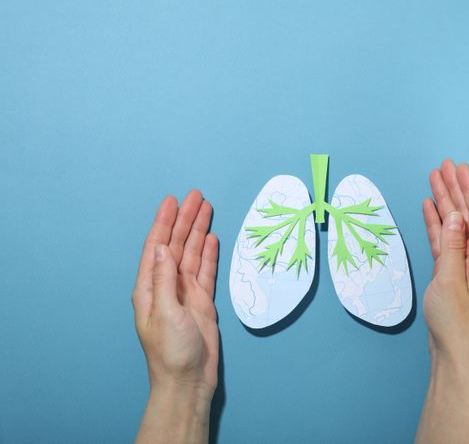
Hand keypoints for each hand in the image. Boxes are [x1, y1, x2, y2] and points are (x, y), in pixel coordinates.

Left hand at [132, 190, 219, 443]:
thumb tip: (162, 248)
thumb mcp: (166, 313)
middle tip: (196, 195)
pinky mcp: (202, 302)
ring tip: (207, 209)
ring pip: (192, 254)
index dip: (164, 222)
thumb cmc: (171, 350)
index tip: (172, 200)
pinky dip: (208, 254)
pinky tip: (211, 239)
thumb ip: (165, 279)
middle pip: (176, 244)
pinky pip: (205, 271)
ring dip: (198, 231)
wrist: (188, 380)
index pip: (157, 247)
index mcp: (151, 287)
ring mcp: (186, 293)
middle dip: (185, 220)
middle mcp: (167, 285)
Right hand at [422, 159, 468, 366]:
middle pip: (466, 214)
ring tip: (434, 180)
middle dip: (456, 189)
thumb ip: (451, 245)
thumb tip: (452, 215)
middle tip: (444, 165)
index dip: (468, 188)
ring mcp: (465, 264)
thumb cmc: (454, 321)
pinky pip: (445, 240)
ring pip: (453, 225)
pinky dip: (437, 224)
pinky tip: (431, 210)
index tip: (459, 167)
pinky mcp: (452, 272)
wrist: (454, 351)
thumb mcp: (449, 280)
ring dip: (445, 202)